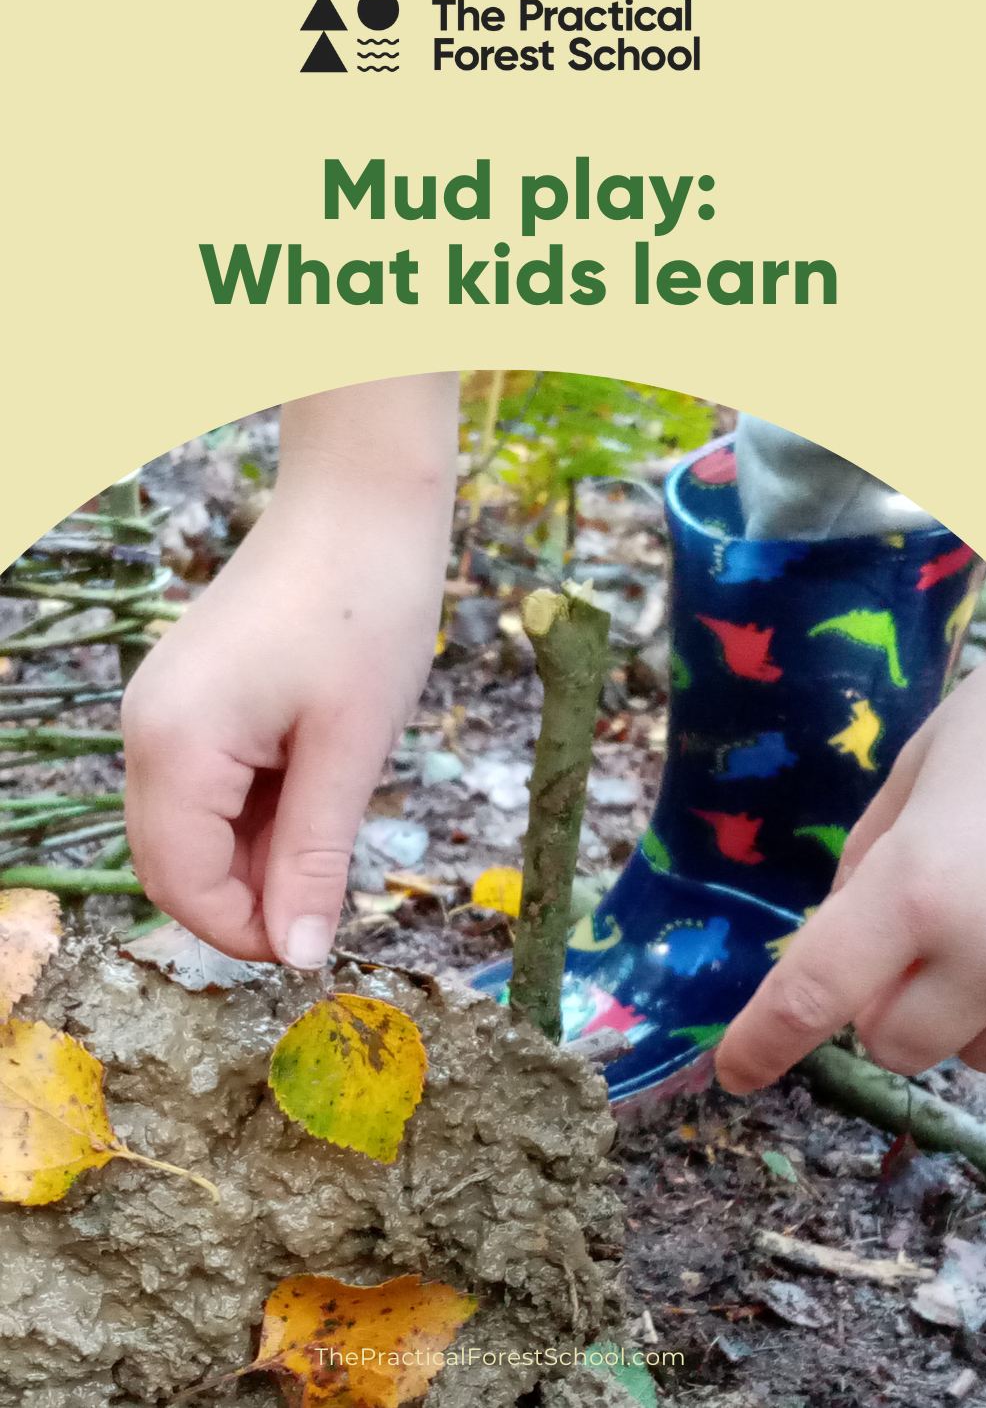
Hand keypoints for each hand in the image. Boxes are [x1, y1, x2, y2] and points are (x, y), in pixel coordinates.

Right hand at [122, 374, 457, 966]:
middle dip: (247, 896)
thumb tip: (298, 953)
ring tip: (335, 808)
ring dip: (258, 850)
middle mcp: (147, 729)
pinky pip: (209, 783)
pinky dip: (258, 806)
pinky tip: (316, 778)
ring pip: (193, 826)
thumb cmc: (365, 612)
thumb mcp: (349, 749)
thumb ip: (314, 857)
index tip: (316, 942)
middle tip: (332, 887)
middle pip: (173, 861)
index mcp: (175, 745)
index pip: (183, 885)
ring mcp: (164, 708)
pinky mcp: (191, 695)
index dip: (246, 931)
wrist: (362, 502)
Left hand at [715, 646, 985, 1091]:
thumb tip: (835, 926)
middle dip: (884, 1006)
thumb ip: (871, 857)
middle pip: (896, 1044)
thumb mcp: (924, 767)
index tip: (734, 1071)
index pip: (814, 990)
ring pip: (979, 1054)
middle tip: (907, 937)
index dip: (764, 1040)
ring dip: (965, 1012)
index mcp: (919, 886)